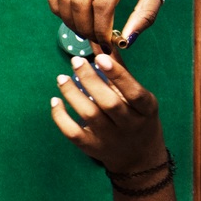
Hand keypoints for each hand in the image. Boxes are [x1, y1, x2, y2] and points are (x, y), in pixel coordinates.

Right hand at [47, 0, 179, 49]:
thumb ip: (145, 14)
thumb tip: (125, 41)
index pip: (103, 2)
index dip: (102, 28)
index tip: (110, 42)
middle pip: (79, 1)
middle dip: (85, 28)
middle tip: (97, 40)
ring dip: (70, 20)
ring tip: (85, 31)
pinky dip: (57, 6)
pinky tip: (71, 16)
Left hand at [49, 51, 167, 175]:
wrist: (139, 157)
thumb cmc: (137, 117)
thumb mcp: (138, 95)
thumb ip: (120, 70)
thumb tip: (103, 43)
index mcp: (145, 109)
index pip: (133, 91)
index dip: (117, 74)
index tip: (99, 58)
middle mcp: (130, 125)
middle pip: (109, 103)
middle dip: (90, 80)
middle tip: (76, 61)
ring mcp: (110, 138)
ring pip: (89, 115)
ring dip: (72, 94)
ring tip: (61, 78)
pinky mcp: (92, 148)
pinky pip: (73, 133)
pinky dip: (60, 116)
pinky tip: (55, 100)